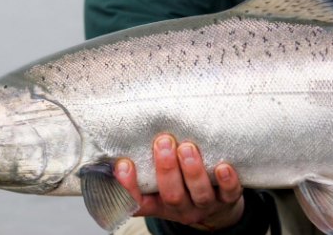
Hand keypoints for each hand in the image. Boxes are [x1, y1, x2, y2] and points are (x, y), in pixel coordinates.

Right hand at [115, 133, 243, 230]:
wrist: (215, 204)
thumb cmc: (178, 183)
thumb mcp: (154, 180)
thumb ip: (141, 166)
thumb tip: (117, 139)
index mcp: (156, 203)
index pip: (137, 201)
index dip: (128, 186)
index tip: (123, 163)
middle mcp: (179, 207)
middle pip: (171, 195)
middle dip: (167, 169)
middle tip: (162, 142)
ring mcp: (204, 205)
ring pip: (199, 194)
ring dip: (193, 171)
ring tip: (187, 147)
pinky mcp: (228, 200)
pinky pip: (229, 194)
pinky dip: (228, 181)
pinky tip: (223, 166)